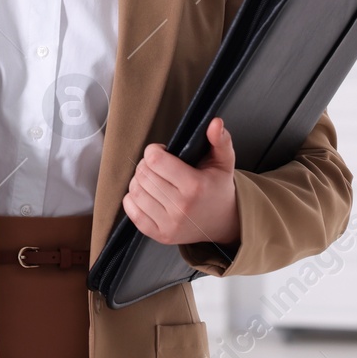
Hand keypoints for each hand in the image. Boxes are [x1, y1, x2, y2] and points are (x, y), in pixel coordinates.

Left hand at [123, 116, 240, 245]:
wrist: (223, 222)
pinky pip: (132, 212)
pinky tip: (146, 194)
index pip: (155, 160)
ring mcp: (169, 224)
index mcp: (195, 186)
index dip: (154, 151)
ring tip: (152, 178)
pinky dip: (132, 199)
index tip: (163, 152)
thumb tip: (215, 122)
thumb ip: (220, 140)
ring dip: (139, 180)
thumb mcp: (224, 162)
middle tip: (158, 166)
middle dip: (146, 164)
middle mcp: (181, 207)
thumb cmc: (218, 188)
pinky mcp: (160, 235)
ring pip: (135, 191)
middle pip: (143, 174)